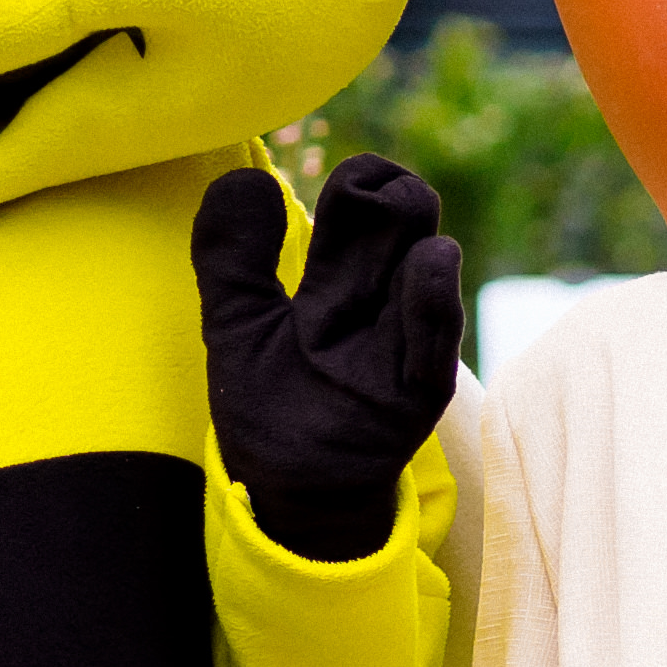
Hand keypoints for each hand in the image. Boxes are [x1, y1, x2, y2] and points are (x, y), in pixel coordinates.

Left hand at [194, 156, 464, 561]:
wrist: (285, 491)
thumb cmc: (269, 405)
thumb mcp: (235, 323)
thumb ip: (231, 256)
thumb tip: (244, 175)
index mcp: (339, 278)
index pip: (366, 205)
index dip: (365, 179)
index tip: (353, 177)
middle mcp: (378, 302)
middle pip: (402, 225)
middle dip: (393, 196)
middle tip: (370, 191)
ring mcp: (402, 345)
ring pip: (426, 271)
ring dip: (414, 233)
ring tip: (402, 207)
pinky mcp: (414, 394)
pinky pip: (435, 341)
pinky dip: (433, 299)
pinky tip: (432, 260)